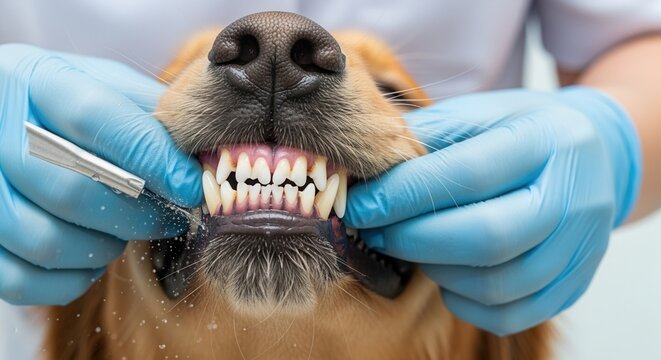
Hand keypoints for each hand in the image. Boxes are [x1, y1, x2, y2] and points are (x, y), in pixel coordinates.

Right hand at [0, 44, 201, 304]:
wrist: (9, 120)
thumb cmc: (69, 106)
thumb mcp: (107, 88)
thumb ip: (150, 114)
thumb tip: (203, 158)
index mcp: (33, 80)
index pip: (94, 119)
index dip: (153, 159)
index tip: (193, 187)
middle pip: (71, 191)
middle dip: (138, 215)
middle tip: (170, 216)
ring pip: (46, 241)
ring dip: (105, 246)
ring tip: (125, 230)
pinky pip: (22, 280)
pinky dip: (71, 277)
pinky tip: (90, 254)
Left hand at [344, 87, 641, 334]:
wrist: (590, 156)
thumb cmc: (519, 133)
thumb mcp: (477, 114)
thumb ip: (424, 138)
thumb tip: (363, 177)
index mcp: (548, 140)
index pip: (468, 175)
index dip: (402, 196)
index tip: (358, 206)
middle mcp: (576, 197)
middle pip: (487, 238)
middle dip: (412, 240)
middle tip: (375, 232)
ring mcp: (582, 248)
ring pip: (496, 284)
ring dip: (434, 270)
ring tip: (411, 246)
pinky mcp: (575, 285)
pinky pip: (508, 314)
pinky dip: (462, 299)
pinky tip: (446, 271)